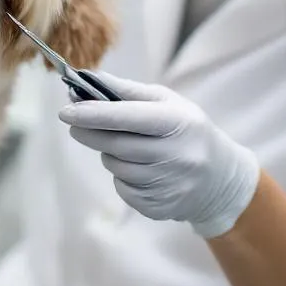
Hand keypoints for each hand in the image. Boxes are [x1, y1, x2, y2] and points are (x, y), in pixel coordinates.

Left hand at [57, 72, 260, 237]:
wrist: (219, 180)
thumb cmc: (185, 130)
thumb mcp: (167, 103)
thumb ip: (127, 91)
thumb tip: (87, 79)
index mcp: (178, 123)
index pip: (127, 117)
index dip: (93, 114)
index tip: (65, 111)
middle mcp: (176, 155)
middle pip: (116, 145)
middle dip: (89, 132)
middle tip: (74, 122)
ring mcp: (169, 185)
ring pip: (116, 167)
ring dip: (109, 154)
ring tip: (122, 145)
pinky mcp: (159, 206)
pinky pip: (124, 189)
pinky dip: (122, 176)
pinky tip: (138, 169)